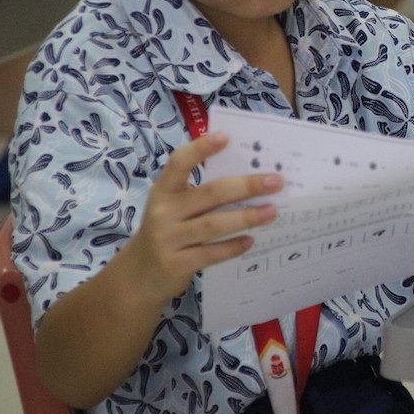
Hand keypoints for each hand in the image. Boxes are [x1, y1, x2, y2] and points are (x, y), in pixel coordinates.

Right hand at [124, 132, 282, 301]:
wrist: (137, 276)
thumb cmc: (166, 231)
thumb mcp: (174, 207)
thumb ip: (201, 193)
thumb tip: (249, 178)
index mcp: (163, 190)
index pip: (179, 163)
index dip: (201, 148)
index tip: (226, 137)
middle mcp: (163, 212)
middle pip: (210, 193)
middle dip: (246, 186)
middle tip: (276, 181)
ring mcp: (168, 239)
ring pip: (213, 224)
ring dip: (246, 217)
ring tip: (272, 211)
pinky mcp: (176, 264)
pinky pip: (211, 253)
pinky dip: (233, 247)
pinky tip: (250, 240)